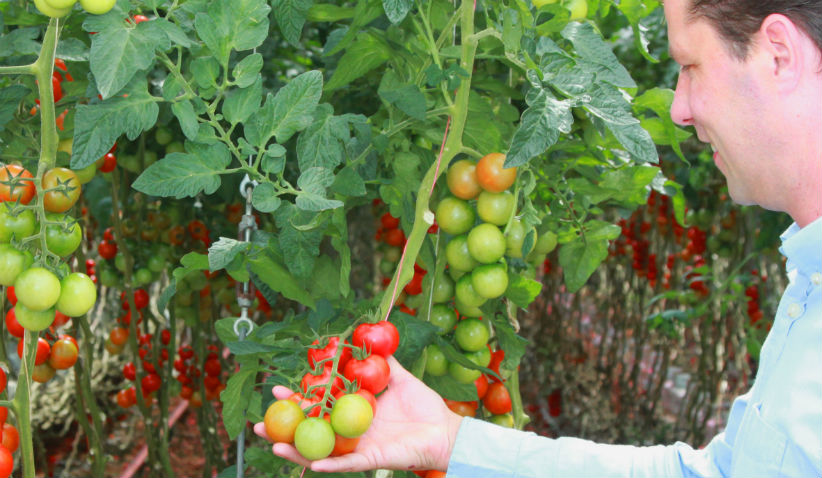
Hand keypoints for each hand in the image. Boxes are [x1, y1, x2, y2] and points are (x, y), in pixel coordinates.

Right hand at [253, 355, 463, 473]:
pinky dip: (330, 463)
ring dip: (296, 450)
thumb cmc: (423, 406)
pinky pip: (346, 464)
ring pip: (321, 450)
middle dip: (284, 428)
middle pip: (310, 430)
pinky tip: (312, 462)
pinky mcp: (371, 460)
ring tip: (274, 444)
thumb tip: (364, 338)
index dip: (296, 398)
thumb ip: (381, 360)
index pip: (318, 404)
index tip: (275, 387)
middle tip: (260, 422)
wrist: (444, 429)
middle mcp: (350, 430)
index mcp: (352, 410)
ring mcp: (358, 447)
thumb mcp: (399, 376)